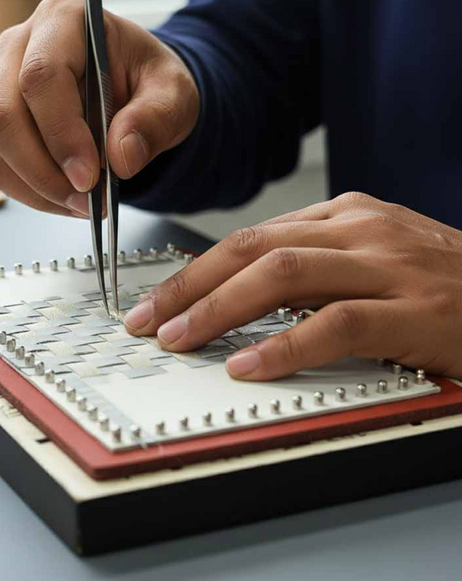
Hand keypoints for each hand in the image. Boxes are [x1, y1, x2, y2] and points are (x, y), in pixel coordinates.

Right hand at [0, 0, 199, 216]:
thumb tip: (122, 158)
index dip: (61, 132)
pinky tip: (68, 198)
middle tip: (87, 200)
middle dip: (43, 169)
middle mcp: (19, 46)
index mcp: (63, 20)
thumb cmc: (148, 79)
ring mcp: (0, 84)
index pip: (41, 76)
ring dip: (38, 186)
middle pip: (2, 113)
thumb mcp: (174, 92)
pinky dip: (31, 192)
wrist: (134, 89)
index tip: (91, 176)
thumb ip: (155, 119)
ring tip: (85, 204)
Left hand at [124, 192, 461, 380]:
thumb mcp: (376, 257)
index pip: (252, 237)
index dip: (197, 270)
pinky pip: (335, 324)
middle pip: (254, 250)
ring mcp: (389, 266)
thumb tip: (243, 295)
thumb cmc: (446, 285)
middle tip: (148, 320)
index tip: (160, 299)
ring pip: (283, 276)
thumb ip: (319, 266)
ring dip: (219, 309)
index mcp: (347, 215)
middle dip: (190, 286)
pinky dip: (284, 345)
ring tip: (180, 339)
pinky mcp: (415, 311)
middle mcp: (361, 229)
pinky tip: (248, 365)